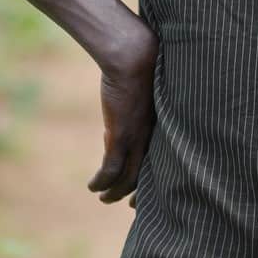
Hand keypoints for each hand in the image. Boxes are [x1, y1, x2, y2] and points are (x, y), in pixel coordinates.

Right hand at [87, 30, 157, 203]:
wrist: (134, 53)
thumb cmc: (143, 60)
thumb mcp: (150, 84)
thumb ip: (147, 99)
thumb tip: (138, 98)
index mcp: (165, 125)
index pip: (162, 161)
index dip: (154, 178)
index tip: (146, 187)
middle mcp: (155, 136)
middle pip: (148, 175)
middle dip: (137, 192)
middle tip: (130, 204)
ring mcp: (138, 137)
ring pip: (127, 177)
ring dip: (114, 191)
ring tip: (104, 198)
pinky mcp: (121, 135)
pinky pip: (110, 169)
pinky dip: (100, 182)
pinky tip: (92, 187)